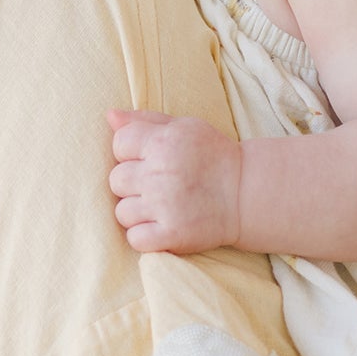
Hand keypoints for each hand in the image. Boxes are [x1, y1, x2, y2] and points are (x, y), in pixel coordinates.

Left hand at [106, 109, 243, 253]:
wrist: (247, 193)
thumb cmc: (213, 156)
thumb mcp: (184, 127)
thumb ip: (145, 120)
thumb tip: (110, 116)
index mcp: (163, 143)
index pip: (119, 144)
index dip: (131, 153)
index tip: (150, 160)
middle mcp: (160, 173)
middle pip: (116, 180)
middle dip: (132, 184)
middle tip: (156, 186)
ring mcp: (165, 206)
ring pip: (122, 212)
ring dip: (137, 212)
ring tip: (159, 208)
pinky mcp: (172, 234)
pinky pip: (134, 239)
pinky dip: (144, 237)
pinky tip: (160, 227)